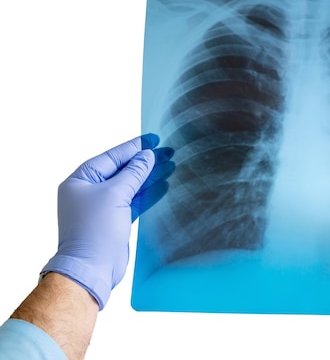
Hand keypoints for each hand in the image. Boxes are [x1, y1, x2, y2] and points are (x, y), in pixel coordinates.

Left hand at [41, 134, 174, 309]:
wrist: (92, 268)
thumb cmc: (95, 230)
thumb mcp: (115, 194)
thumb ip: (133, 173)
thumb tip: (146, 156)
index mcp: (80, 180)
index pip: (112, 157)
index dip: (134, 147)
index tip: (153, 139)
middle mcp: (89, 191)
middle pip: (122, 170)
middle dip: (145, 162)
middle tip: (168, 151)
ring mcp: (102, 206)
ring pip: (130, 186)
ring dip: (150, 177)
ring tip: (170, 165)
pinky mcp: (114, 220)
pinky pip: (133, 201)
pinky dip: (148, 193)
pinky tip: (164, 185)